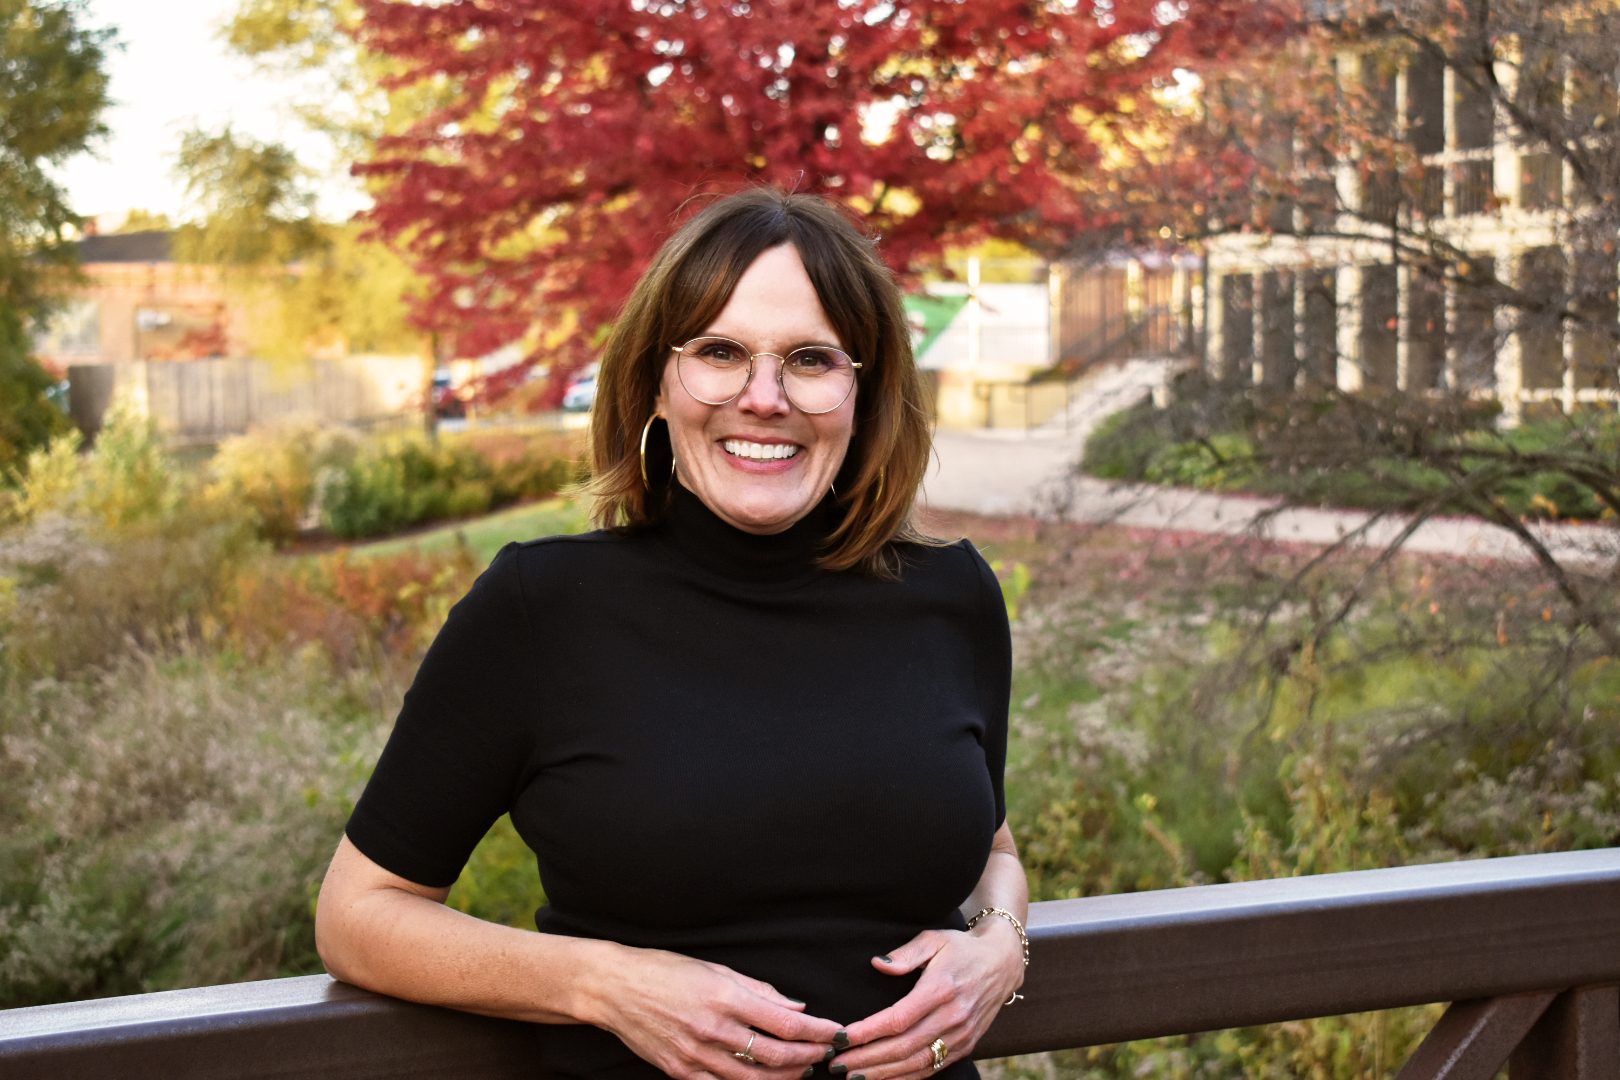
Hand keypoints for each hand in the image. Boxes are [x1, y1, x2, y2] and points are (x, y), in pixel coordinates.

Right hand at [585, 945, 842, 1079]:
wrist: (614, 989)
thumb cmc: (664, 970)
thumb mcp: (715, 969)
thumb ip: (758, 990)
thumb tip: (795, 1007)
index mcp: (724, 997)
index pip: (785, 1023)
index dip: (817, 1032)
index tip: (836, 1032)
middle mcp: (713, 1029)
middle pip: (776, 1057)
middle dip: (809, 1058)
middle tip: (826, 1054)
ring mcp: (695, 1056)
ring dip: (786, 1078)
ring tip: (803, 1071)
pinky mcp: (680, 1072)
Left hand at [831, 924, 1023, 1078]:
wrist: (1002, 963)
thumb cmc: (962, 948)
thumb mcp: (934, 939)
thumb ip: (905, 954)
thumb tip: (878, 964)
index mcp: (940, 989)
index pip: (898, 1019)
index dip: (868, 1032)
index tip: (842, 1037)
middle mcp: (953, 1017)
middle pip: (903, 1047)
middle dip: (867, 1058)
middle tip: (837, 1064)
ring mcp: (961, 1035)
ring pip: (917, 1063)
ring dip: (883, 1073)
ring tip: (854, 1075)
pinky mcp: (966, 1046)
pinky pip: (932, 1068)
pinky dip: (906, 1078)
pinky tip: (883, 1079)